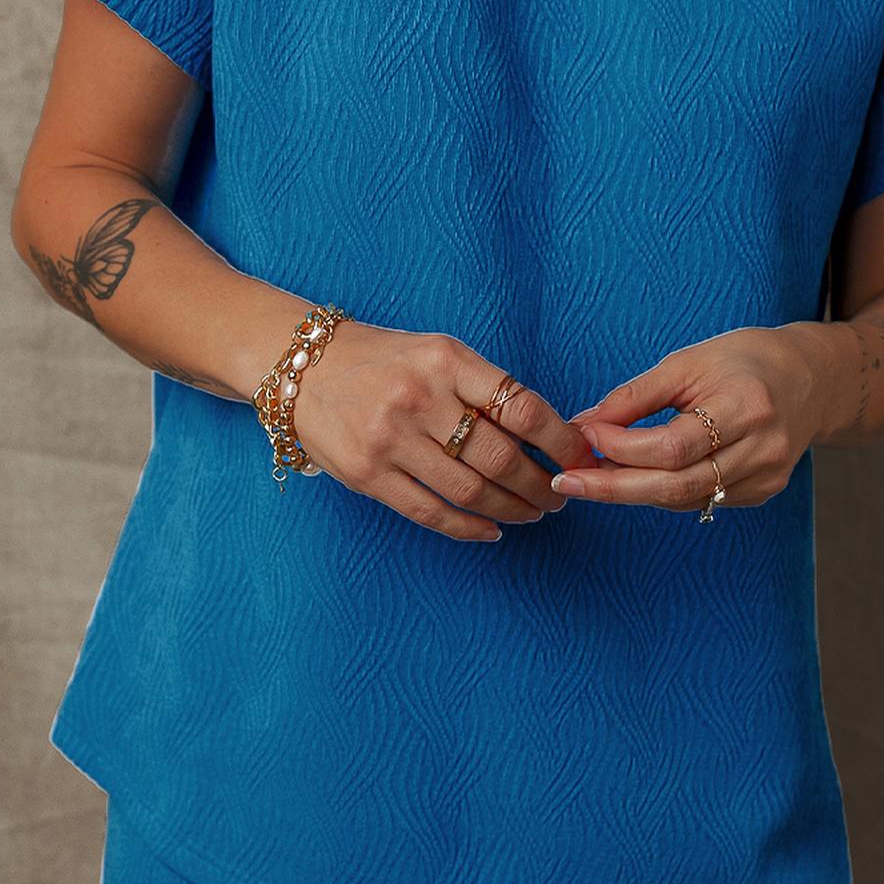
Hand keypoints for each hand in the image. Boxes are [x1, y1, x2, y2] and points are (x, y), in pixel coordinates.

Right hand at [290, 321, 599, 541]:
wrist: (303, 366)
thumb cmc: (385, 361)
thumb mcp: (438, 353)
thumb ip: (486, 388)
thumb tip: (551, 433)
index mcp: (447, 360)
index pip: (522, 406)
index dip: (561, 441)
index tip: (581, 457)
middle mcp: (419, 398)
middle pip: (502, 457)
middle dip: (542, 484)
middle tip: (560, 494)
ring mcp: (390, 439)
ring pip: (471, 491)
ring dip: (513, 509)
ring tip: (533, 512)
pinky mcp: (367, 474)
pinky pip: (430, 512)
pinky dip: (469, 528)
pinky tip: (492, 531)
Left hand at [554, 327, 830, 512]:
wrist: (808, 378)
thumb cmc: (742, 360)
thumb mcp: (687, 363)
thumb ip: (635, 396)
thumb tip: (584, 425)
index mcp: (746, 407)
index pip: (672, 446)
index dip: (622, 447)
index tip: (584, 436)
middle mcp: (762, 449)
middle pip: (676, 485)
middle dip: (614, 487)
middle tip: (566, 482)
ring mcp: (766, 477)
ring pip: (684, 499)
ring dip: (632, 491)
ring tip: (592, 476)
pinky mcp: (763, 491)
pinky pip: (700, 500)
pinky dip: (662, 491)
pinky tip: (636, 477)